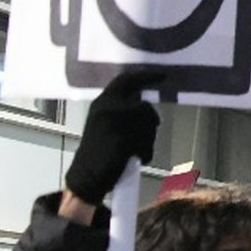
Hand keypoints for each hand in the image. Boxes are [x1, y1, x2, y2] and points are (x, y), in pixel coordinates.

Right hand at [65, 72, 163, 206]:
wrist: (86, 175)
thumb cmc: (98, 150)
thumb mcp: (105, 121)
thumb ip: (122, 110)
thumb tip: (143, 102)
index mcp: (102, 102)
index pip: (125, 81)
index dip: (146, 76)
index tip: (163, 75)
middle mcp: (107, 108)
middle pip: (145, 107)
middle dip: (150, 121)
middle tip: (146, 132)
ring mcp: (114, 123)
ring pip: (149, 126)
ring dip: (146, 139)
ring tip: (132, 149)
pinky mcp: (122, 140)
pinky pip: (146, 143)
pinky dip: (145, 152)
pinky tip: (132, 157)